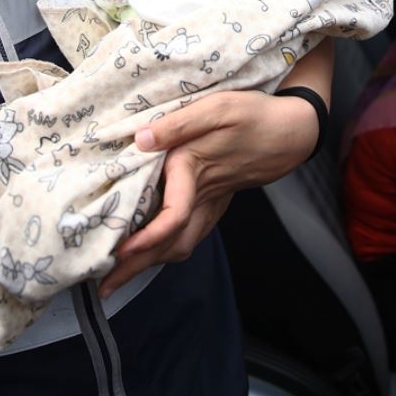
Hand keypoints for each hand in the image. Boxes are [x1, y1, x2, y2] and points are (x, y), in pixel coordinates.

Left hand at [98, 89, 317, 297]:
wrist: (292, 130)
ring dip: (150, 262)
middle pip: (170, 243)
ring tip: (118, 275)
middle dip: (137, 267)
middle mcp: (202, 194)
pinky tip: (151, 251)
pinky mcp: (216, 201)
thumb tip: (142, 139)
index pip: (173, 217)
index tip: (120, 252)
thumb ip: (180, 123)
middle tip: (103, 288)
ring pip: (181, 244)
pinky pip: (190, 234)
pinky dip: (167, 248)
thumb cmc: (255, 114)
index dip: (147, 238)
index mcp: (195, 170)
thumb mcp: (218, 107)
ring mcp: (212, 202)